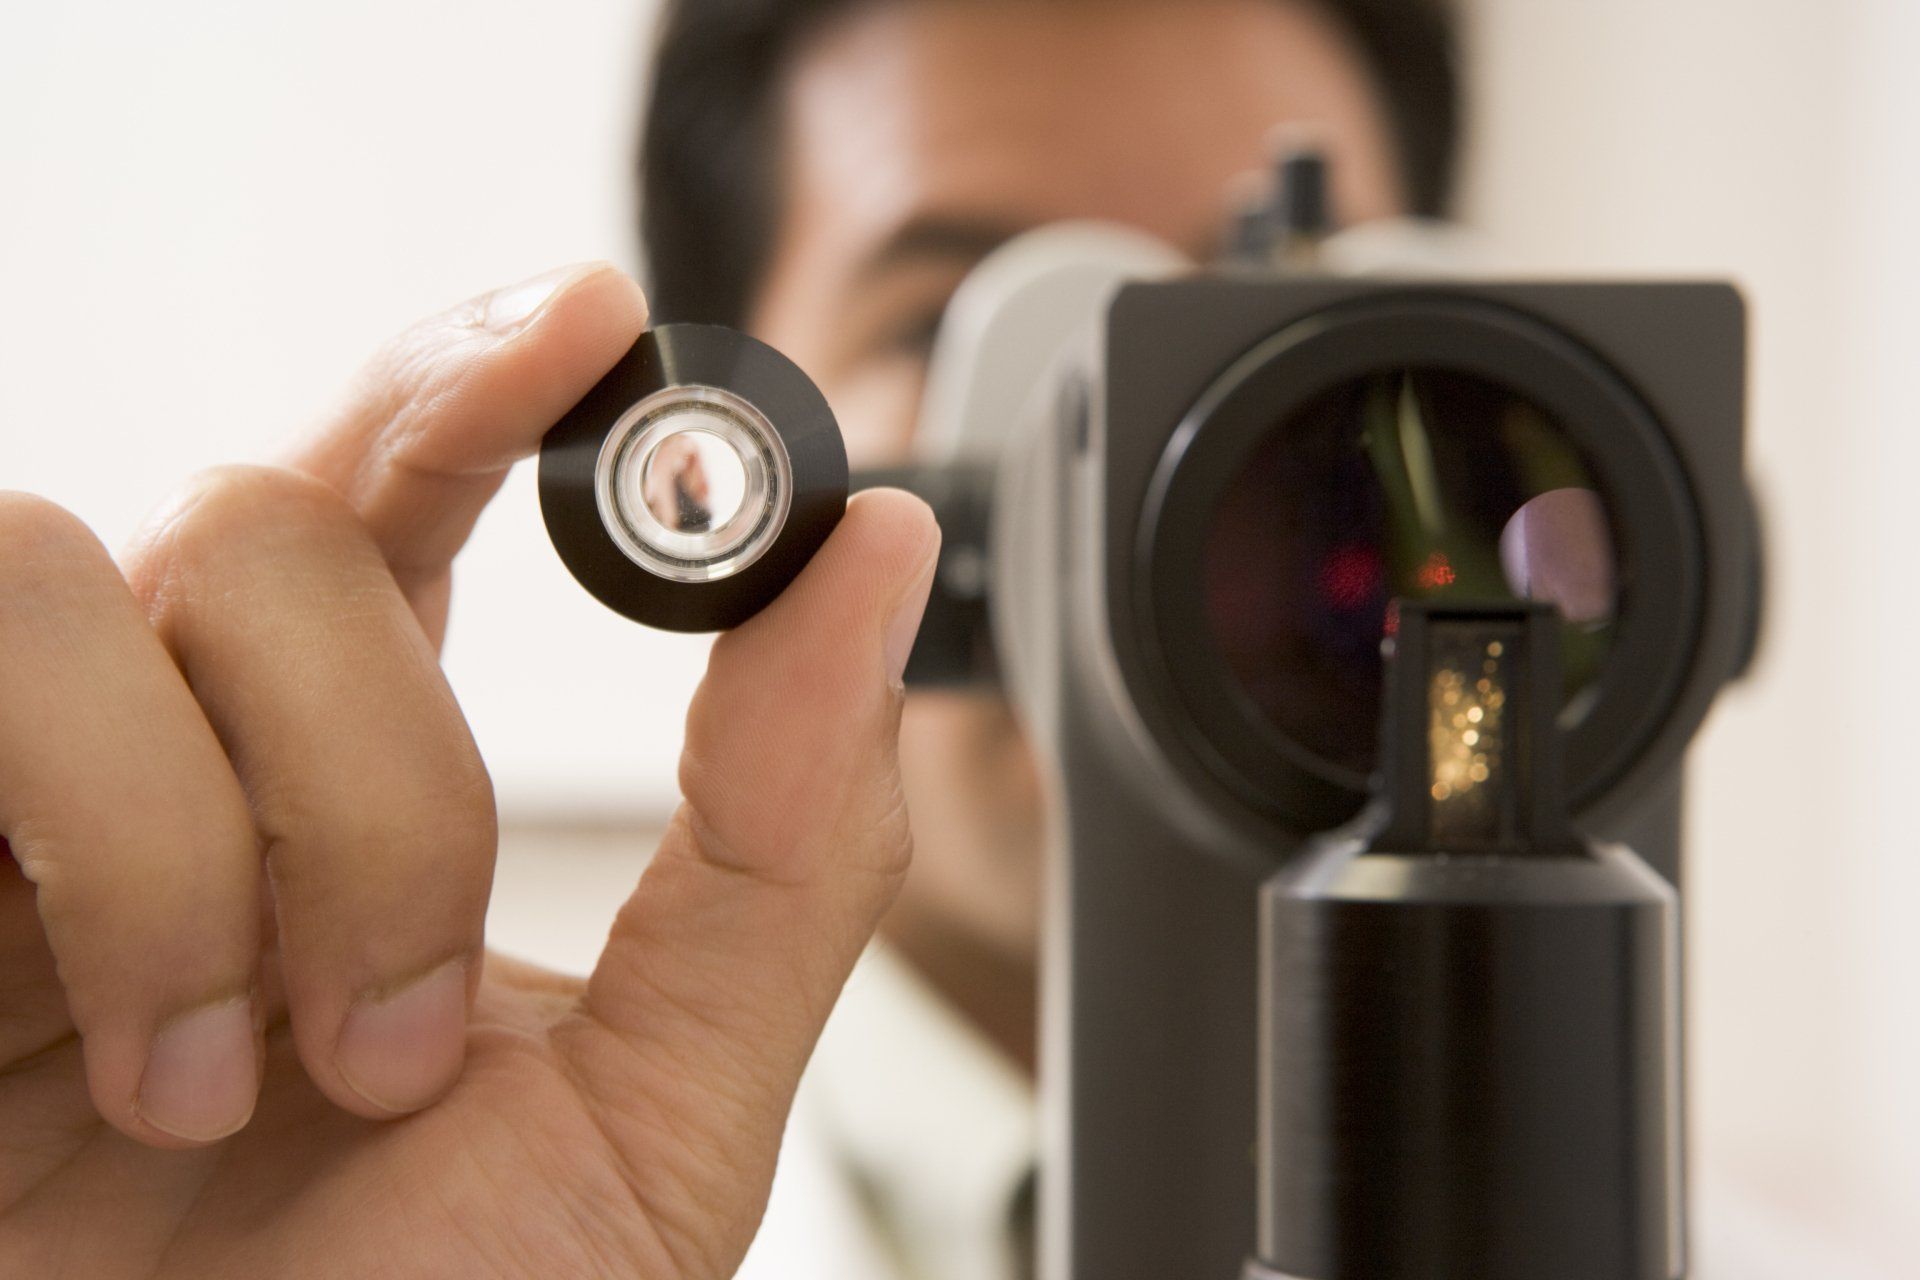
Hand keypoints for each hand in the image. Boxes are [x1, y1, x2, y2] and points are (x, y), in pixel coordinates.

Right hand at [0, 265, 939, 1278]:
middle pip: (277, 521)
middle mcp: (168, 757)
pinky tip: (121, 1073)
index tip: (595, 322)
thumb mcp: (660, 1110)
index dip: (483, 380)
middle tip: (397, 1032)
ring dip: (241, 832)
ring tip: (239, 1081)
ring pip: (112, 568)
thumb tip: (871, 558)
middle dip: (388, 771)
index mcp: (348, 784)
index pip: (402, 491)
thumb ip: (790, 840)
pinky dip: (115, 842)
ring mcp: (7, 798)